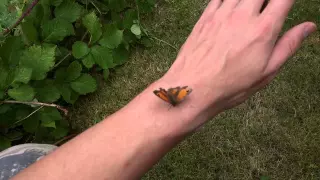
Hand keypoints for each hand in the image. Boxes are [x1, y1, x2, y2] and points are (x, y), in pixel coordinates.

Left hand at [160, 0, 315, 120]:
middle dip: (267, 0)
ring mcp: (221, 14)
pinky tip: (232, 8)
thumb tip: (308, 27)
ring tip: (250, 11)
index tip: (285, 5)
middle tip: (267, 11)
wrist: (193, 89)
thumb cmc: (230, 86)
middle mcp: (242, 16)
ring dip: (248, 0)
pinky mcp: (205, 17)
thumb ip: (288, 45)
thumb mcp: (266, 72)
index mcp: (263, 30)